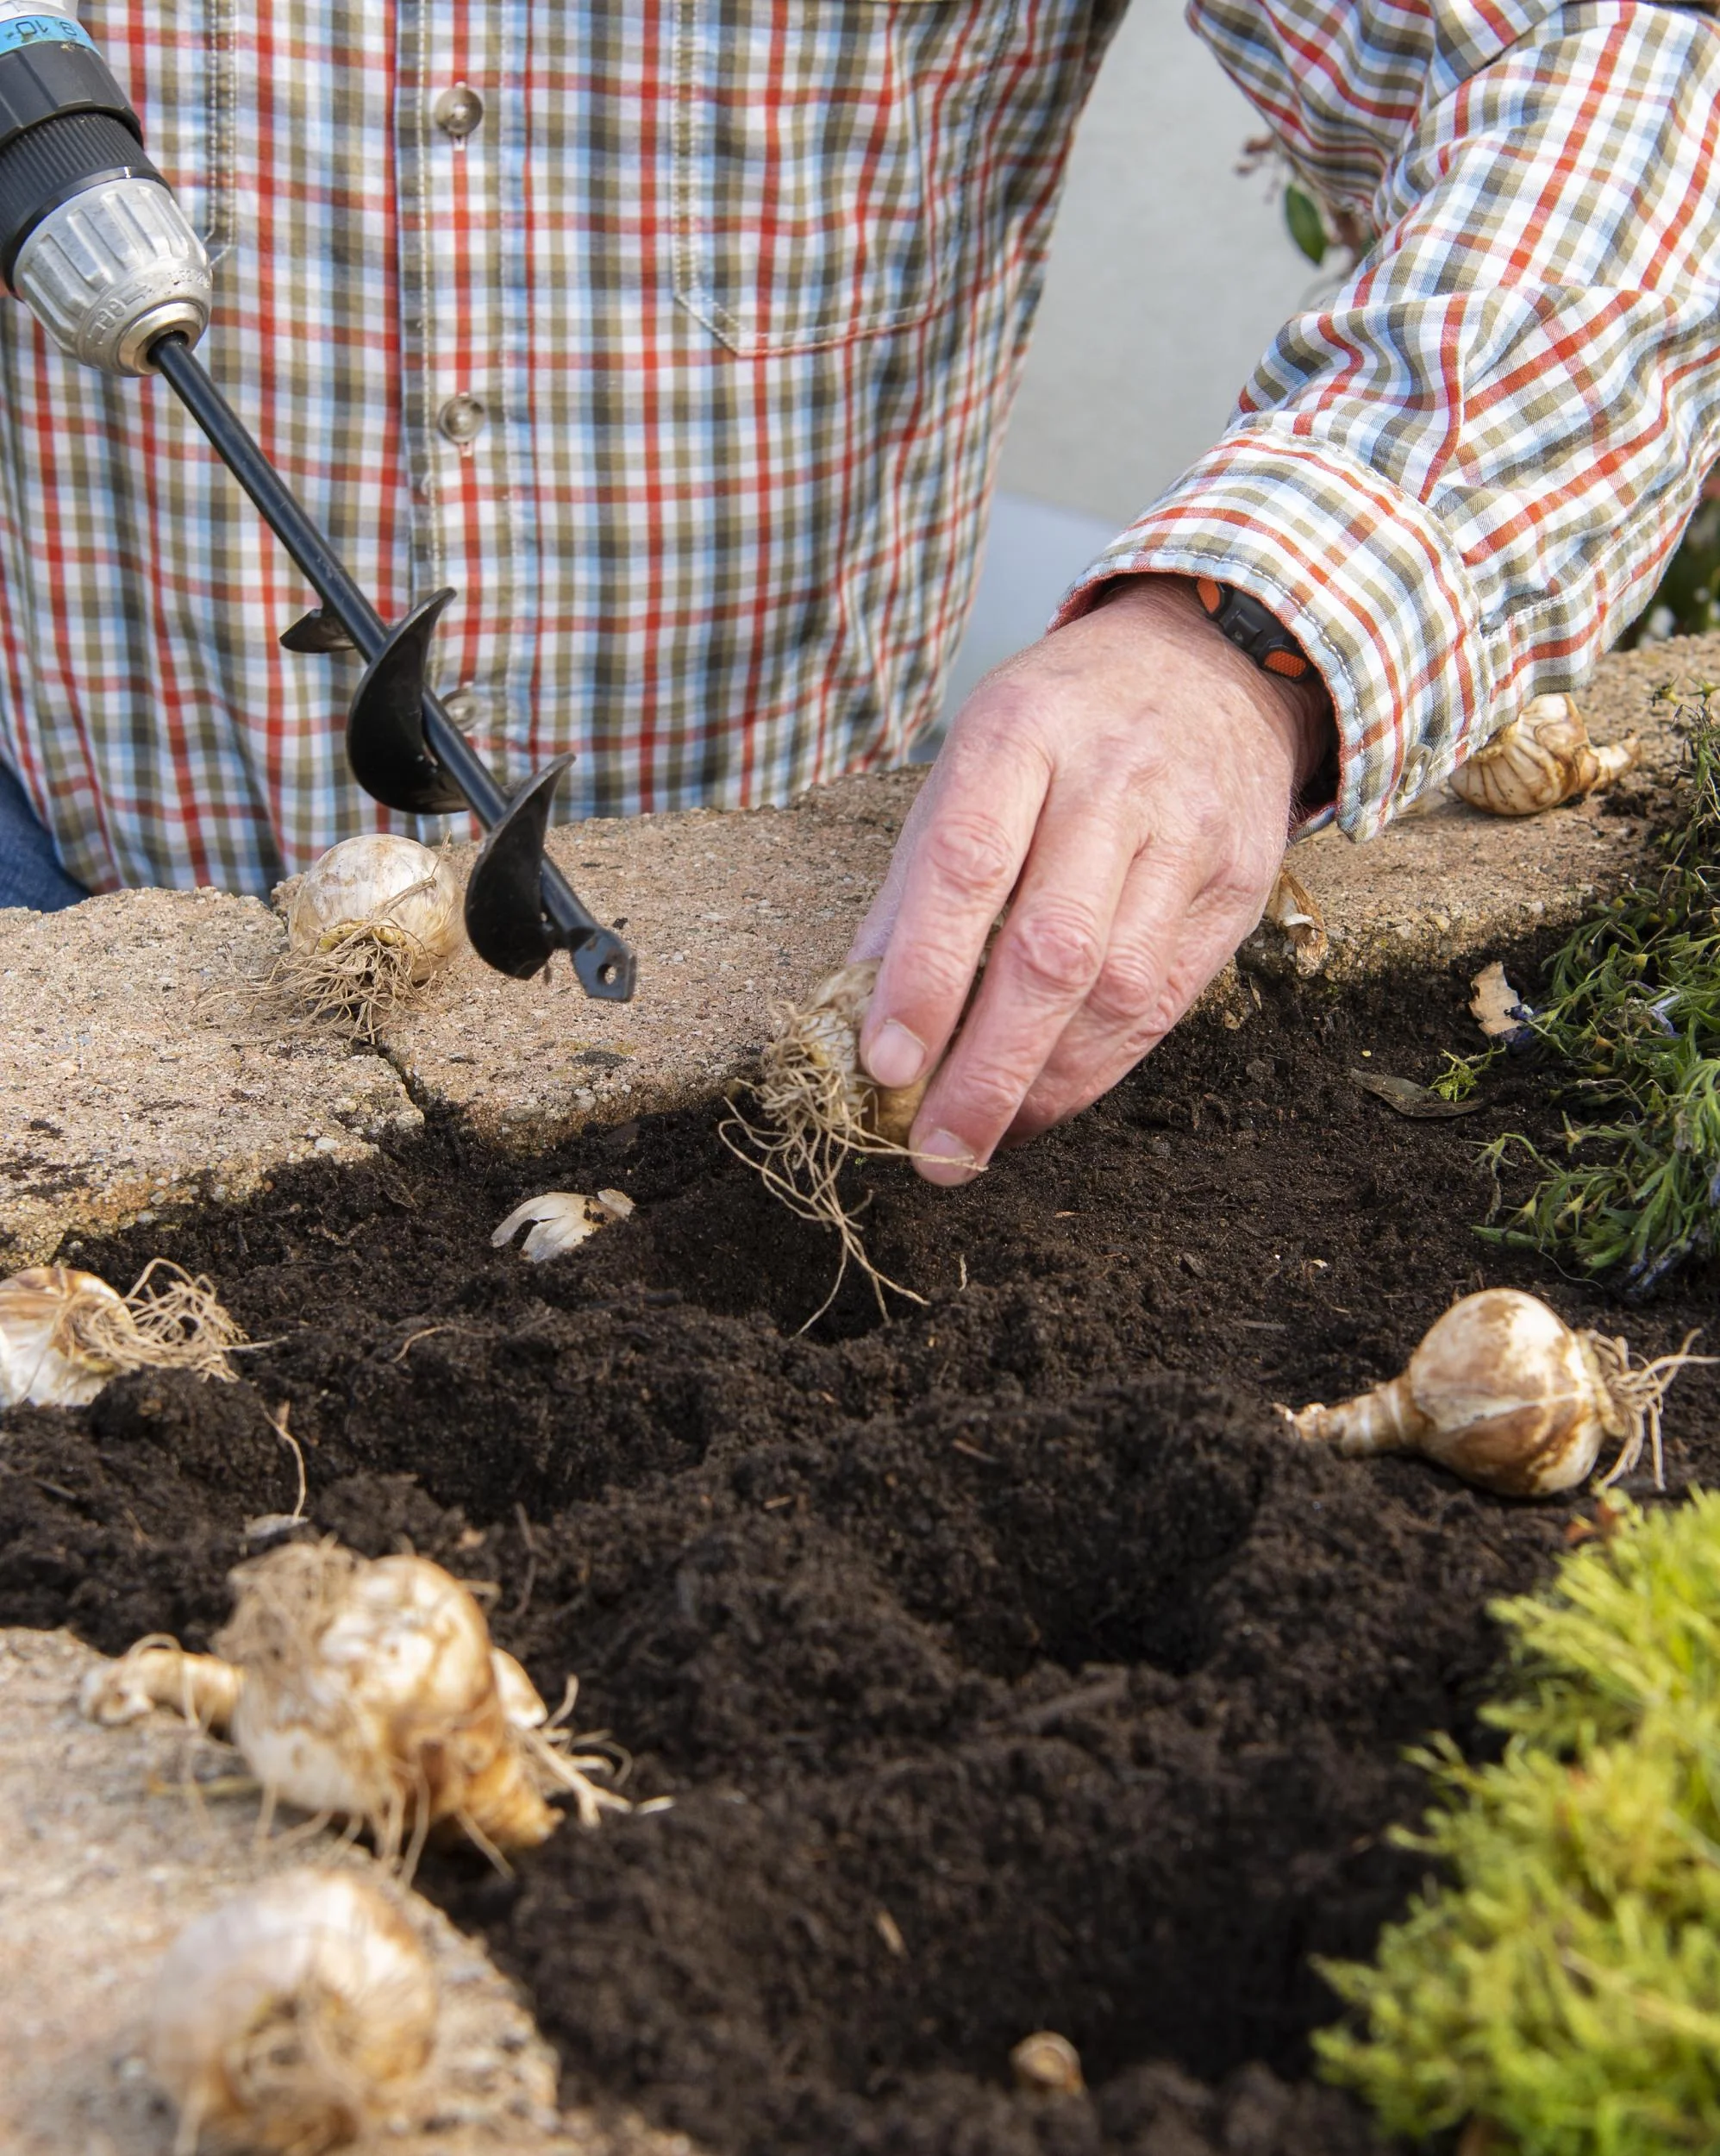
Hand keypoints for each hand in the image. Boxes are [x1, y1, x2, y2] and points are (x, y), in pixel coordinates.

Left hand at [847, 574, 1333, 1184]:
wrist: (1216, 661)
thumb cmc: (1064, 722)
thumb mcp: (973, 757)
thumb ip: (917, 877)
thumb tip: (854, 1002)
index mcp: (1021, 735)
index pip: (966, 866)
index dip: (924, 976)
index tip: (884, 1066)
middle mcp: (1113, 782)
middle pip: (1053, 949)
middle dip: (988, 1070)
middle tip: (935, 1153)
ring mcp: (1189, 836)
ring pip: (1120, 989)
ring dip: (1045, 1087)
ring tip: (982, 1141)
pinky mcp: (1240, 885)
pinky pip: (1166, 1001)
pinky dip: (1099, 1069)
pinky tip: (1047, 1103)